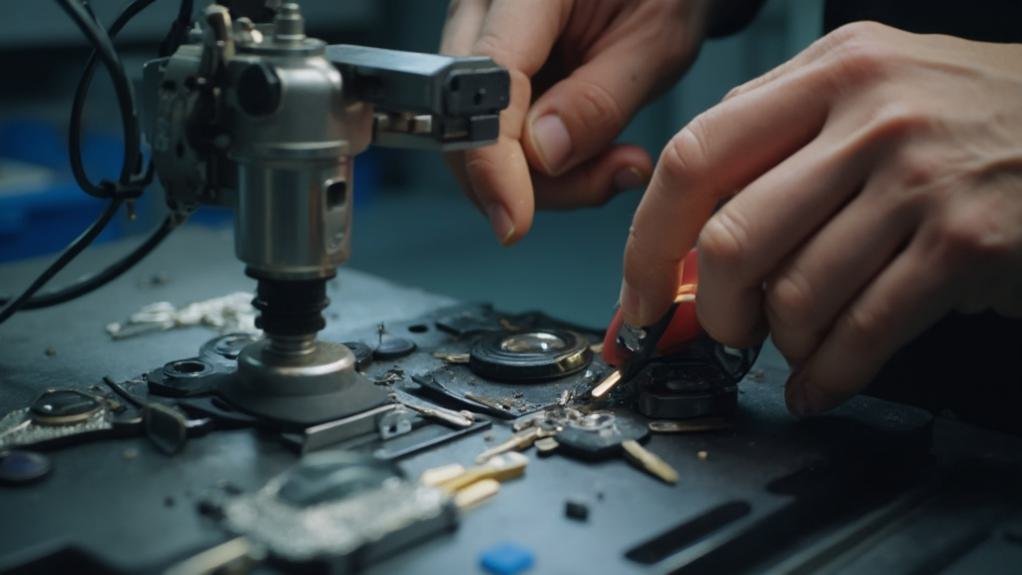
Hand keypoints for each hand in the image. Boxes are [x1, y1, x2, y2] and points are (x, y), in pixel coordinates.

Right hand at [440, 0, 709, 242]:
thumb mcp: (656, 45)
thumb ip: (599, 102)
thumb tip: (541, 156)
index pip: (485, 83)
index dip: (492, 160)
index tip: (514, 219)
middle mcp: (483, 7)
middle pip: (464, 122)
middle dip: (526, 180)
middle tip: (607, 179)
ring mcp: (479, 40)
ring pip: (475, 140)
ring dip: (541, 179)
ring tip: (615, 163)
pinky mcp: (489, 70)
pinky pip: (496, 136)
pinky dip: (541, 165)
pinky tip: (593, 153)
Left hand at [620, 22, 1021, 414]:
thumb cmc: (962, 119)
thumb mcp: (865, 91)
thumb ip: (774, 140)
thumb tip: (684, 232)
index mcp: (826, 75)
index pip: (694, 158)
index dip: (649, 241)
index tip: (637, 295)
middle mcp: (868, 117)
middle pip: (732, 239)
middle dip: (715, 310)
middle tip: (726, 331)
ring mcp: (919, 180)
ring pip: (794, 295)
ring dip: (782, 343)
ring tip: (798, 344)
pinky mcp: (964, 245)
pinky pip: (860, 333)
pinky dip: (827, 375)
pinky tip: (821, 383)